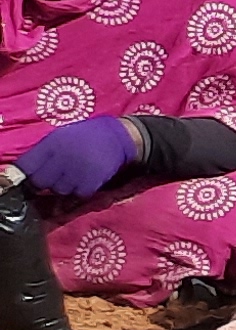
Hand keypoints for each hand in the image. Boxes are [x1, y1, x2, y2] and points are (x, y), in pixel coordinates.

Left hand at [15, 116, 140, 198]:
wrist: (117, 136)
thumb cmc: (85, 136)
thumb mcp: (60, 136)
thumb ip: (43, 153)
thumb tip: (25, 170)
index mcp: (51, 144)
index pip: (25, 166)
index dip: (24, 174)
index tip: (28, 176)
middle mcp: (61, 158)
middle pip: (40, 182)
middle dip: (44, 182)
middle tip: (52, 178)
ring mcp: (76, 171)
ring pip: (59, 190)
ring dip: (63, 187)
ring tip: (72, 178)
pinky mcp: (91, 181)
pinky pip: (78, 194)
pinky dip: (80, 190)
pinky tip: (84, 181)